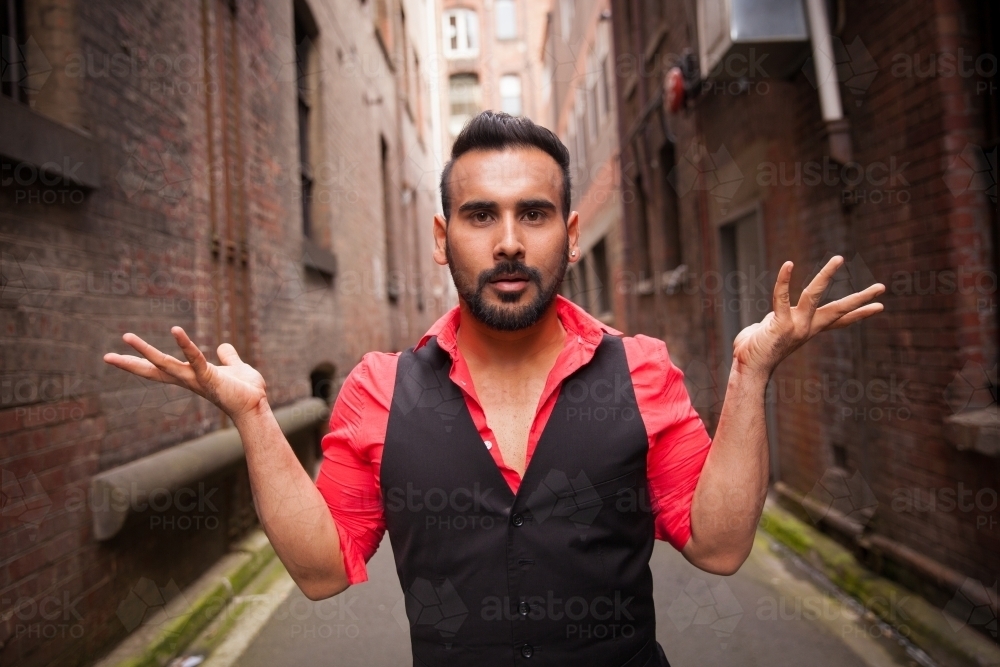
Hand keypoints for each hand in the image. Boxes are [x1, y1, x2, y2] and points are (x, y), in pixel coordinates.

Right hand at [104, 327, 266, 419]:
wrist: (256, 407)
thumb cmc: (246, 391)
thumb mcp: (235, 368)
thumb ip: (228, 358)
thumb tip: (223, 346)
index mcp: (191, 376)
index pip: (160, 368)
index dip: (140, 363)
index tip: (118, 357)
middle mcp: (188, 379)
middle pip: (153, 370)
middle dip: (130, 364)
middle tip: (106, 356)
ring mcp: (197, 379)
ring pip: (165, 364)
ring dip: (146, 350)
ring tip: (127, 337)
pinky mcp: (210, 378)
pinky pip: (195, 359)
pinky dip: (185, 344)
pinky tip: (175, 330)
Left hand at [732, 256, 884, 378]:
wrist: (748, 369)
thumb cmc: (753, 350)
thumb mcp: (771, 332)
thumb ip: (775, 323)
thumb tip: (769, 320)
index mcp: (808, 329)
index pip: (839, 320)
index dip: (859, 313)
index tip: (880, 306)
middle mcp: (806, 328)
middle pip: (839, 310)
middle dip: (860, 298)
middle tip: (882, 287)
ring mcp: (796, 326)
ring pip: (814, 296)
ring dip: (826, 275)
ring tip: (839, 258)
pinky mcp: (781, 325)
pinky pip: (782, 297)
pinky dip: (784, 280)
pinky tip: (788, 264)